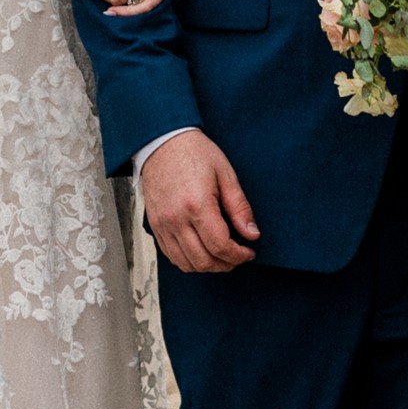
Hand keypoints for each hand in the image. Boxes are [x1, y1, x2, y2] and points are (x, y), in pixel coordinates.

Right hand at [142, 129, 258, 272]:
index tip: (248, 252)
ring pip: (186, 263)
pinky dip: (189, 260)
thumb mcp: (225, 174)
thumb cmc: (194, 153)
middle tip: (238, 257)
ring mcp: (162, 224)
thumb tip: (252, 234)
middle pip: (204, 260)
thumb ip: (239, 208)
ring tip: (222, 256)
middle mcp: (176, 219)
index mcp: (197, 205)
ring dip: (208, 266)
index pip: (220, 246)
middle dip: (226, 265)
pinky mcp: (155, 225)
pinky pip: (171, 255)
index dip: (239, 255)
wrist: (162, 142)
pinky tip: (202, 251)